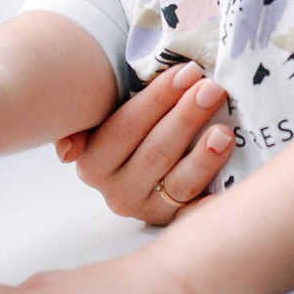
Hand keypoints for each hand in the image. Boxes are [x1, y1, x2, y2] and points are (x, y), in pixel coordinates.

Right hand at [52, 62, 233, 225]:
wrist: (140, 158)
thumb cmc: (131, 123)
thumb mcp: (103, 114)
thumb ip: (88, 118)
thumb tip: (68, 153)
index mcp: (93, 161)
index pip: (127, 126)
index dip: (158, 99)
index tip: (188, 72)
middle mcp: (116, 191)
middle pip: (156, 151)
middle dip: (186, 118)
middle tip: (212, 90)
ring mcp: (147, 208)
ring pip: (178, 183)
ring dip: (202, 158)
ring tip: (225, 132)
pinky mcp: (173, 221)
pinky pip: (193, 215)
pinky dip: (207, 206)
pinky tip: (223, 193)